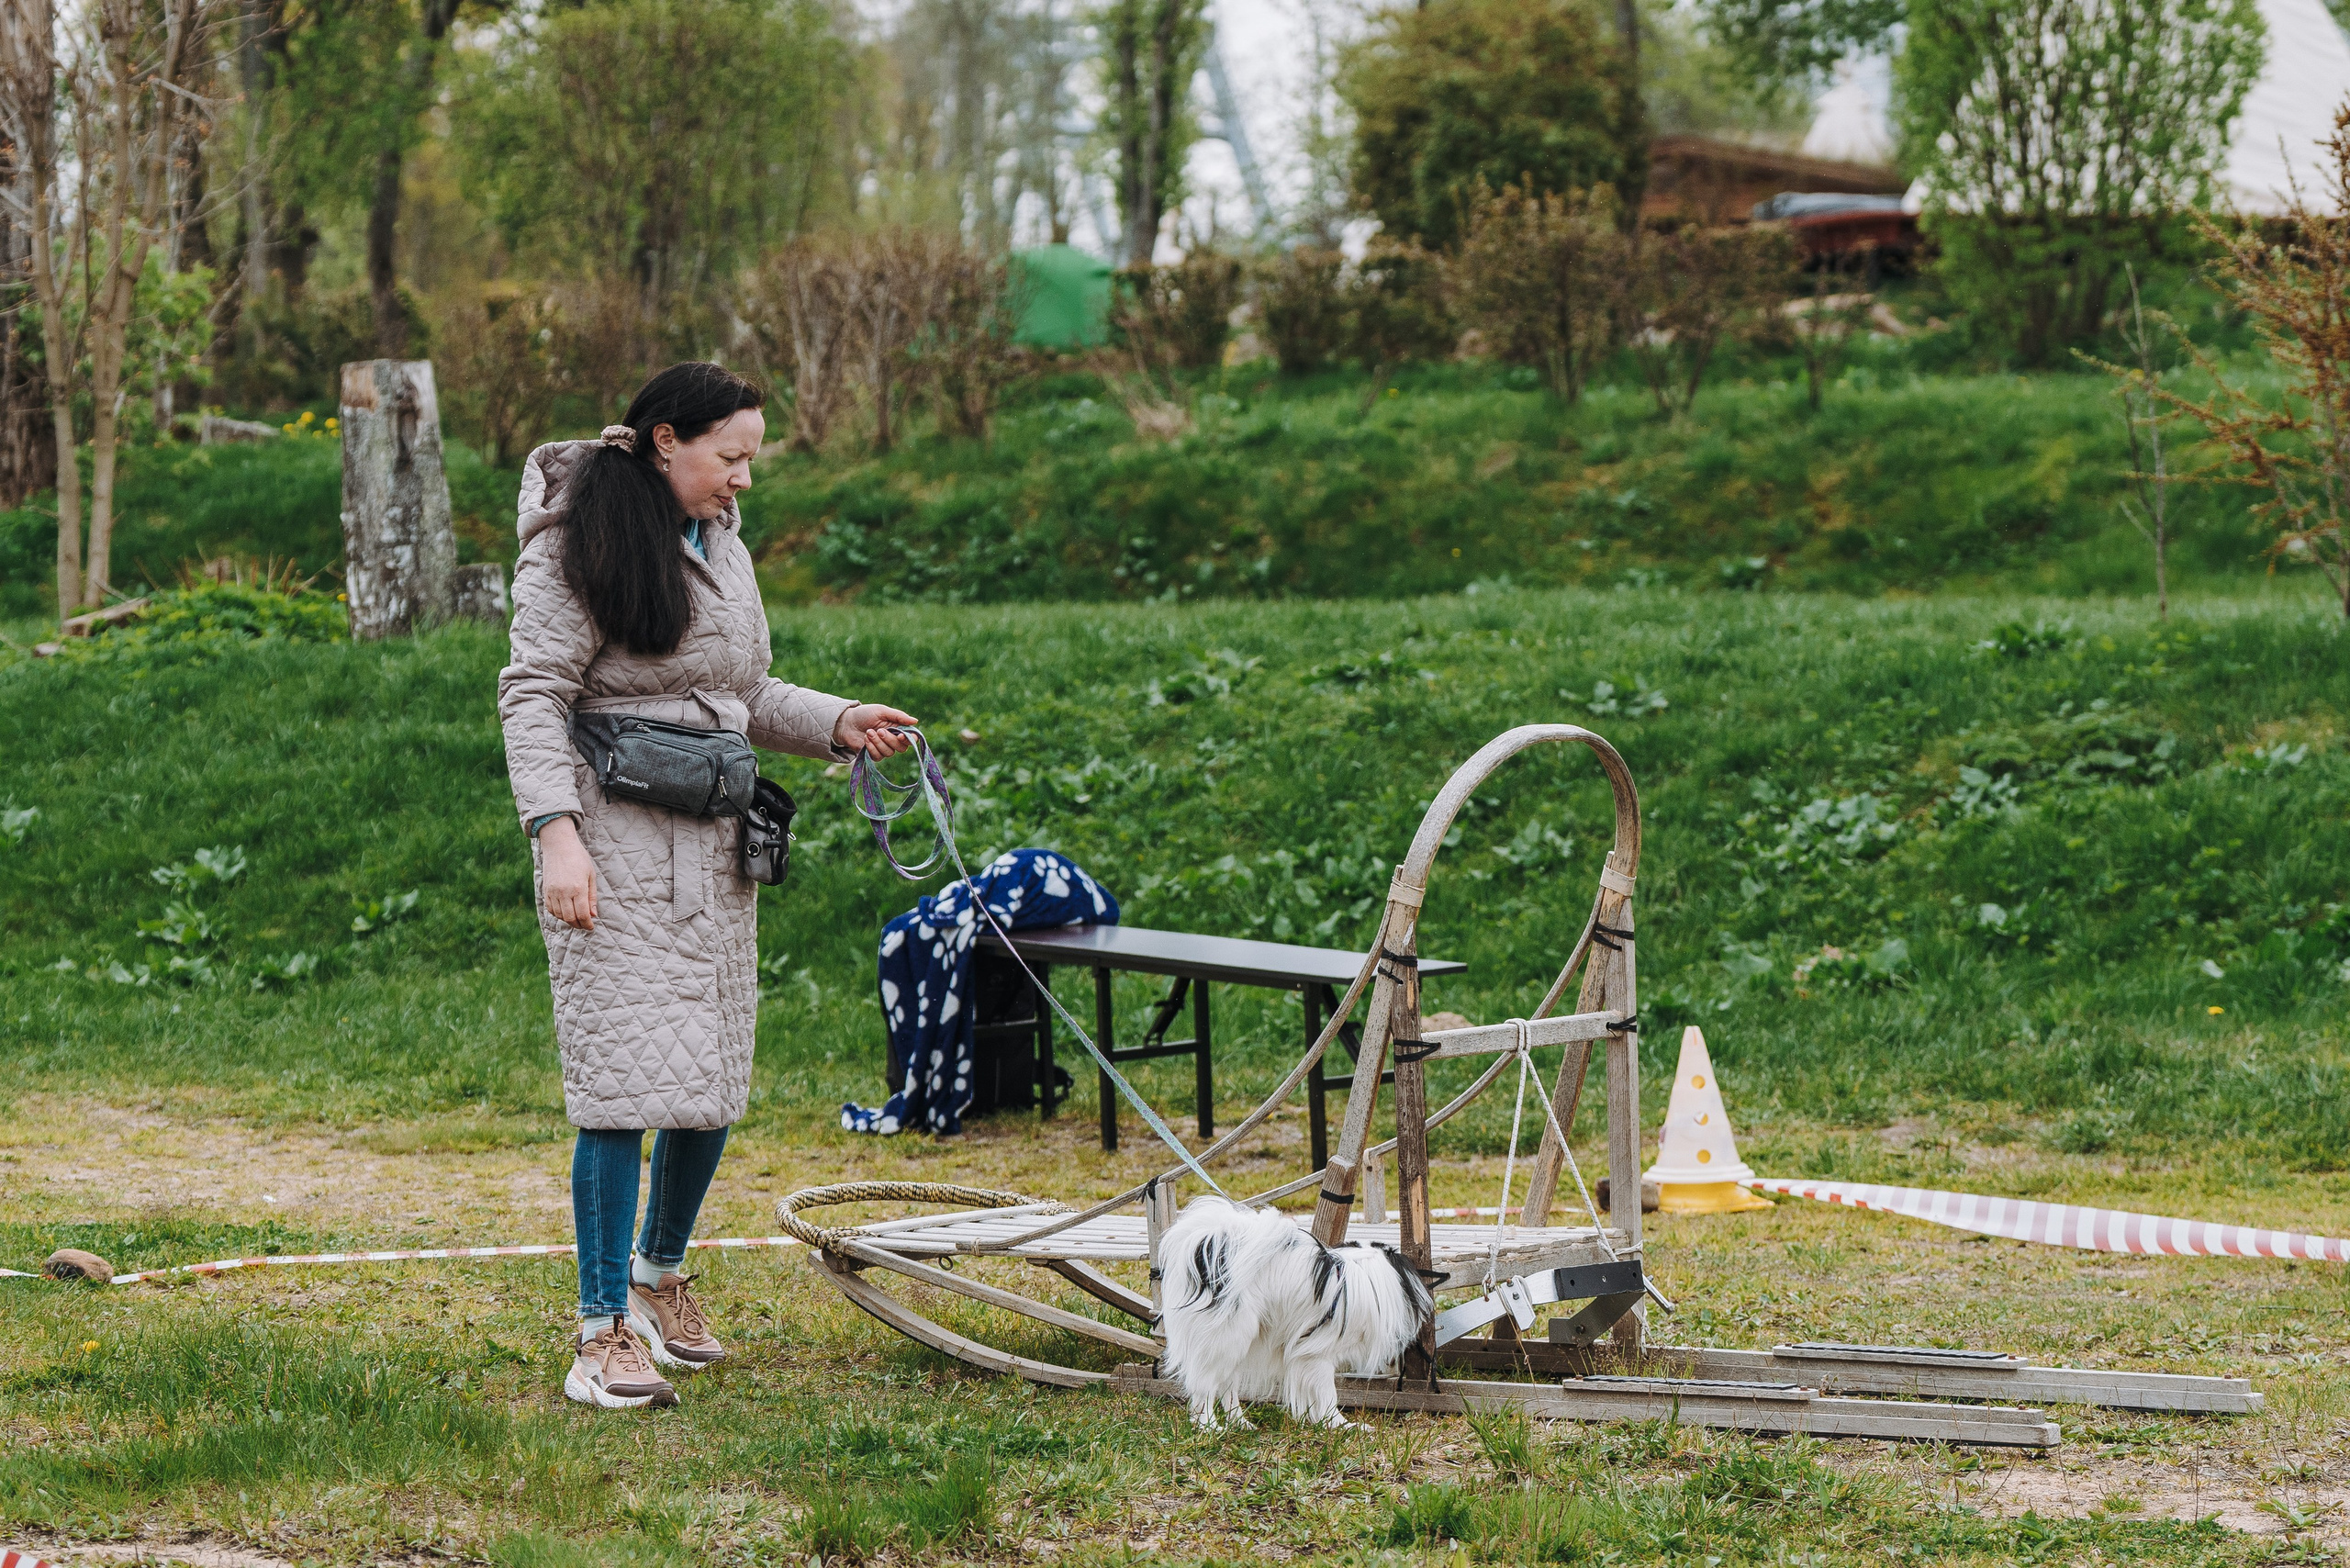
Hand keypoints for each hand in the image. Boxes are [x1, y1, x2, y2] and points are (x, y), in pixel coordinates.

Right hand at [540, 816, 597, 930]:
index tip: (591, 927)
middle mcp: (564, 892)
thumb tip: (593, 915)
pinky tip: (565, 912)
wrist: (559, 846)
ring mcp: (553, 892)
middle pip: (570, 918)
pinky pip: (550, 909)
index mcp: (578, 888)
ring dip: (568, 920)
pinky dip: (558, 914)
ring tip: (576, 919)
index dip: (587, 924)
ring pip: (559, 915)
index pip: (582, 914)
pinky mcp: (545, 890)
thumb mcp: (591, 876)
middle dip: (578, 925)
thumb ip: (592, 897)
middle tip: (585, 925)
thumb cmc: (579, 859)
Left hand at [834, 704, 919, 758]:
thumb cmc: (864, 714)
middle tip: (879, 730)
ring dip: (878, 742)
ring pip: (889, 753)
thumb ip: (899, 716)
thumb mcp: (882, 711)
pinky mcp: (873, 755)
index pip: (911, 738)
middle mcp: (893, 739)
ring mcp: (883, 748)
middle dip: (890, 739)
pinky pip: (878, 757)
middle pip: (901, 748)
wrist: (846, 723)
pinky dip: (872, 748)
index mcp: (898, 728)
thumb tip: (916, 721)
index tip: (901, 735)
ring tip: (868, 732)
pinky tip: (865, 739)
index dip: (909, 739)